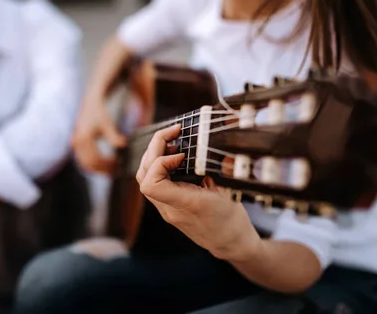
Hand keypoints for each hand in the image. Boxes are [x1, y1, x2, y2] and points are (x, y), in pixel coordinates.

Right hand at [72, 96, 125, 174]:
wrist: (89, 104)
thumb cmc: (99, 113)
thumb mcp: (107, 123)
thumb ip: (113, 136)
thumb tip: (123, 146)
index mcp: (84, 139)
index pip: (95, 159)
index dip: (108, 165)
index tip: (120, 165)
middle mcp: (77, 143)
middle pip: (90, 165)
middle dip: (104, 170)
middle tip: (118, 171)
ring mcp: (75, 145)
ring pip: (85, 165)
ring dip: (99, 170)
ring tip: (113, 170)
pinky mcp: (76, 146)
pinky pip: (83, 161)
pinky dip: (94, 165)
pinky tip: (105, 165)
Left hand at [136, 125, 260, 261]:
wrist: (230, 245)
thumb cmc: (232, 220)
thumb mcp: (227, 193)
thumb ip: (213, 171)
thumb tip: (205, 146)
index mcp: (185, 206)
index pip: (150, 185)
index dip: (161, 162)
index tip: (182, 154)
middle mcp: (169, 209)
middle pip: (144, 175)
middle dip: (155, 148)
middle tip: (174, 131)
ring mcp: (166, 209)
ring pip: (144, 178)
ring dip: (153, 155)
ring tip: (172, 142)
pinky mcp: (167, 207)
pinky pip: (153, 182)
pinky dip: (158, 165)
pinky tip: (174, 157)